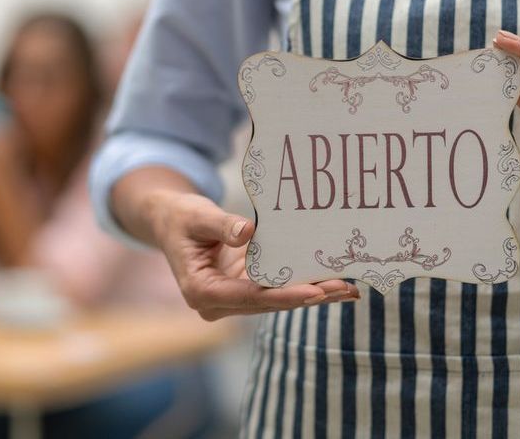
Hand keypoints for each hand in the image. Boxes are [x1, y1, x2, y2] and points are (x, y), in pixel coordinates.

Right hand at [146, 190, 359, 320]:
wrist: (171, 221)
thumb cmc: (180, 217)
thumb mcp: (197, 216)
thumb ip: (222, 225)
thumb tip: (248, 232)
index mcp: (202, 292)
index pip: (250, 297)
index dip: (284, 295)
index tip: (315, 292)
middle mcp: (218, 303)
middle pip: (270, 303)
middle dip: (309, 296)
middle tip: (344, 288)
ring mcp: (233, 298)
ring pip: (279, 299)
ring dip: (314, 294)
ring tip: (349, 288)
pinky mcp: (245, 288)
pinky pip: (278, 289)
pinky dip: (305, 285)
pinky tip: (334, 284)